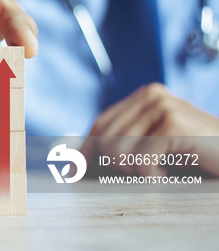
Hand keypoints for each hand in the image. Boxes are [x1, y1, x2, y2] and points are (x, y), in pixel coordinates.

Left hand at [81, 83, 218, 176]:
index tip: (74, 173)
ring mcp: (162, 107)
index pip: (101, 124)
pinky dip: (152, 176)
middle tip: (136, 177)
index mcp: (145, 96)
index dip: (84, 151)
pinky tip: (169, 174)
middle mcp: (152, 95)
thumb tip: (78, 160)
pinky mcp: (173, 123)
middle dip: (109, 165)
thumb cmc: (199, 154)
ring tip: (159, 172)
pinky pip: (140, 159)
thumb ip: (127, 142)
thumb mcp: (158, 144)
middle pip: (104, 138)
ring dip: (135, 172)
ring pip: (116, 150)